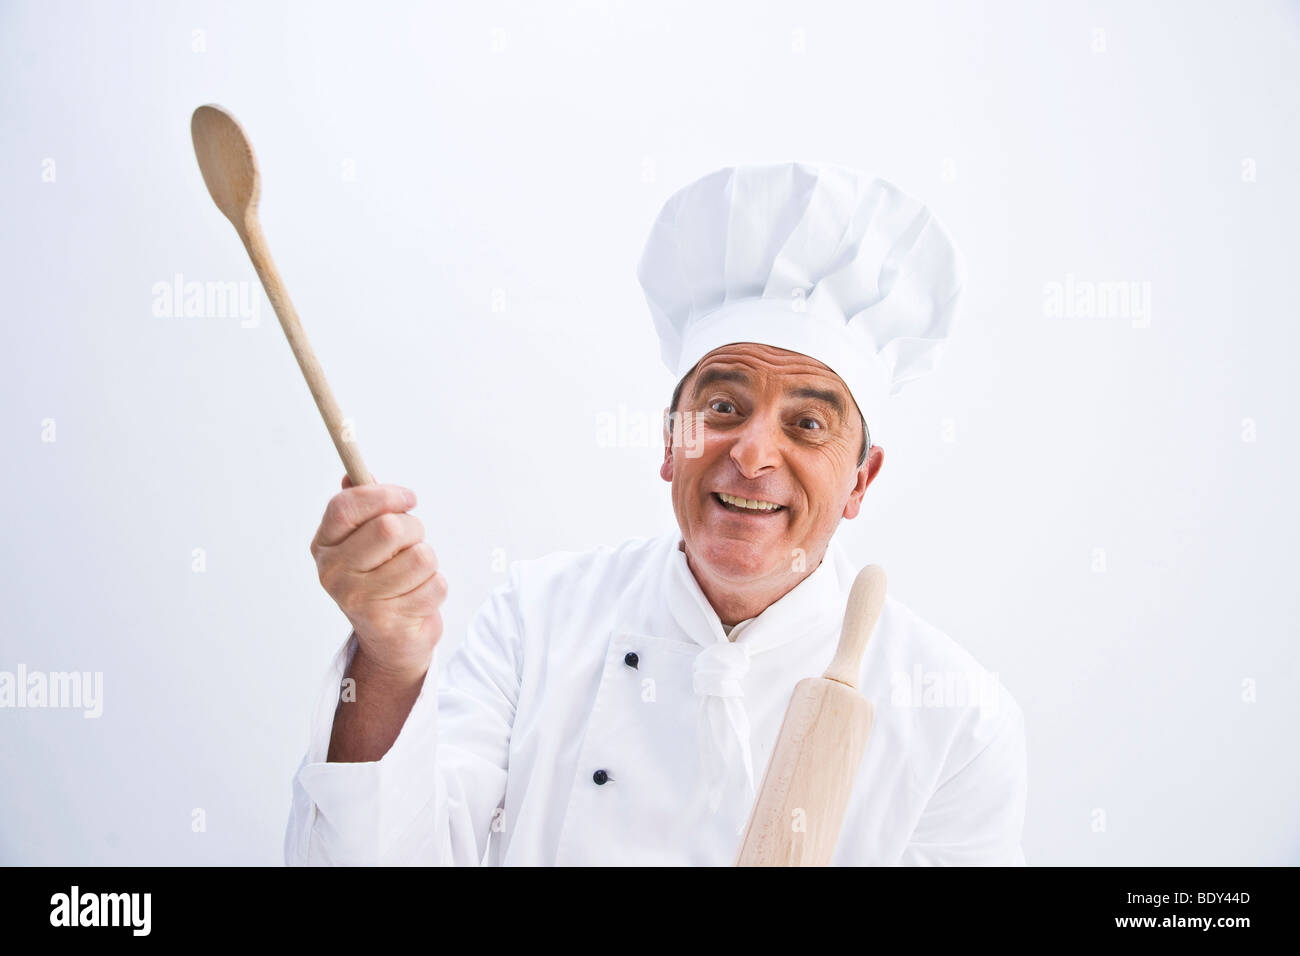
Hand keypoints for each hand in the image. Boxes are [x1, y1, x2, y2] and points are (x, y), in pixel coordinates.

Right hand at [310, 474, 446, 679]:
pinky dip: (435, 587)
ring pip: (420, 556)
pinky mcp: (389, 622)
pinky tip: (418, 596)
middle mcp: (335, 573)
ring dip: (428, 561)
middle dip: (413, 530)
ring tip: (413, 575)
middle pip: (390, 528)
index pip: (346, 506)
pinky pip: (435, 584)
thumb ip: (362, 507)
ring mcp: (359, 600)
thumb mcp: (363, 541)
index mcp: (325, 546)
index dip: (383, 495)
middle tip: (411, 542)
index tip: (408, 497)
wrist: (389, 639)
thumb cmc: (380, 577)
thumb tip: (353, 473)